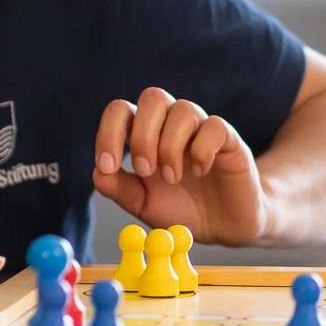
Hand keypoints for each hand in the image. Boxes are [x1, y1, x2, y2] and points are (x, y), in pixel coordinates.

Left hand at [92, 87, 265, 243]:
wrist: (222, 226)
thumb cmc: (181, 209)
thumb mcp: (144, 204)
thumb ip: (121, 189)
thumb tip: (97, 174)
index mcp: (145, 133)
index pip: (121, 111)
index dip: (108, 132)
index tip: (107, 166)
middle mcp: (171, 123)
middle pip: (152, 98)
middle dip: (142, 135)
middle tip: (146, 171)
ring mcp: (201, 128)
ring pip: (182, 109)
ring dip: (170, 146)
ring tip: (173, 179)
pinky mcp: (228, 139)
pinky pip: (214, 126)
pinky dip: (202, 150)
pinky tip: (200, 171)